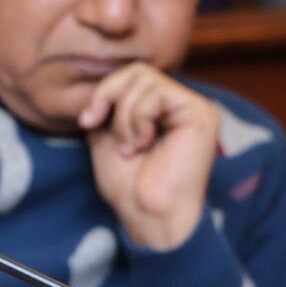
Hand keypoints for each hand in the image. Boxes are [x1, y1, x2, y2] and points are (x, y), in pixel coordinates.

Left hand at [77, 61, 216, 251]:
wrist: (147, 215)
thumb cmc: (130, 186)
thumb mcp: (107, 137)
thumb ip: (107, 107)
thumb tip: (97, 86)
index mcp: (164, 109)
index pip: (131, 76)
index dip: (103, 92)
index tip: (85, 121)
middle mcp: (182, 105)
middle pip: (137, 71)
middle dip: (110, 98)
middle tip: (101, 129)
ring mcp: (194, 107)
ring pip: (144, 79)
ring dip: (124, 116)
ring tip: (130, 147)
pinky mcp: (200, 113)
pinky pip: (157, 93)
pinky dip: (138, 119)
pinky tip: (143, 145)